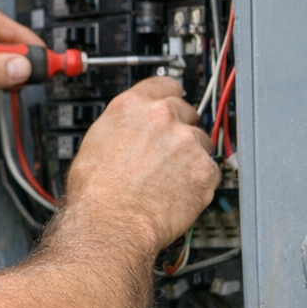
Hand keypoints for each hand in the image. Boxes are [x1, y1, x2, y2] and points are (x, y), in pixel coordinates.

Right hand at [63, 77, 219, 249]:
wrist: (111, 223)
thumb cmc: (97, 193)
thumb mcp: (95, 143)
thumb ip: (123, 126)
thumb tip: (132, 130)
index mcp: (131, 106)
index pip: (163, 84)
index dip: (169, 94)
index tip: (174, 99)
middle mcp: (162, 117)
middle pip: (186, 112)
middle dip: (180, 129)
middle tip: (167, 152)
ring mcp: (187, 142)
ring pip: (201, 142)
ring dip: (190, 156)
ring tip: (168, 179)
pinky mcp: (205, 169)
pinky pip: (210, 170)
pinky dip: (200, 181)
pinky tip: (178, 192)